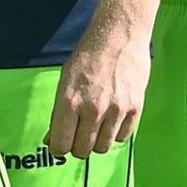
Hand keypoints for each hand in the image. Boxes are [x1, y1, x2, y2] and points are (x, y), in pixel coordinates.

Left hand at [46, 29, 150, 156]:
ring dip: (97, 141)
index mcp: (69, 102)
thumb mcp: (65, 81)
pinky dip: (116, 132)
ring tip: (97, 126)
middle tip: (80, 133)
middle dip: (77, 145)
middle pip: (82, 151)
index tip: (62, 142)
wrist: (120, 35)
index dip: (59, 147)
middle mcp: (92, 109)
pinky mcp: (135, 108)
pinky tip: (113, 118)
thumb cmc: (88, 55)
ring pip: (103, 148)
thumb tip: (51, 140)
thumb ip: (58, 113)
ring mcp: (116, 110)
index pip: (60, 146)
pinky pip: (122, 137)